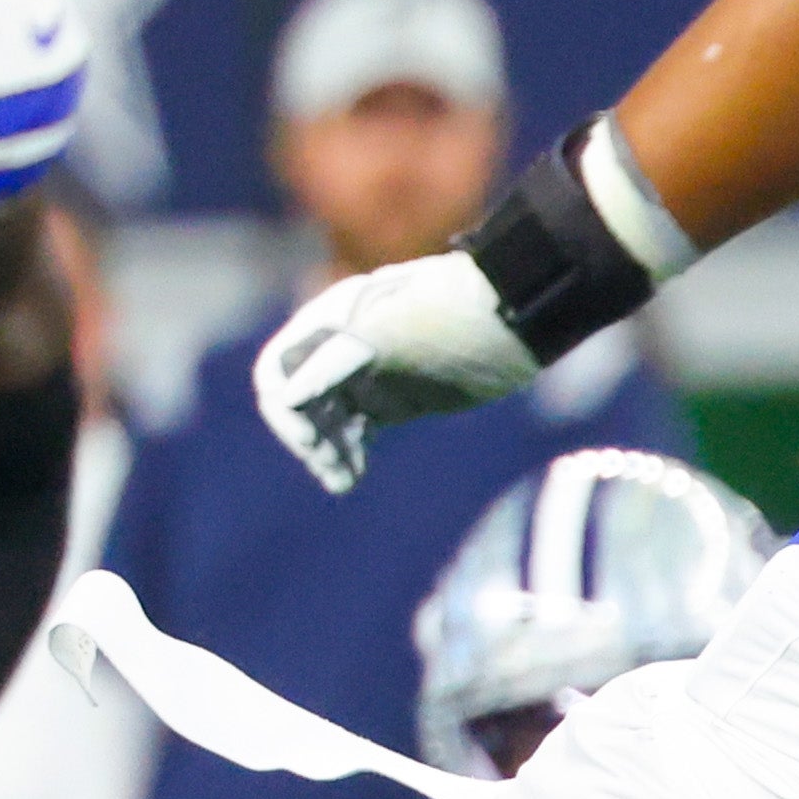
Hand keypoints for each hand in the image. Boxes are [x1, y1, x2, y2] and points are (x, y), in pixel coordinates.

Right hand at [256, 253, 536, 492]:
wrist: (519, 317)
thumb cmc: (456, 315)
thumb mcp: (393, 331)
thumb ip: (335, 359)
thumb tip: (286, 397)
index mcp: (332, 320)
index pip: (279, 370)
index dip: (284, 412)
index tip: (313, 444)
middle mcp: (342, 345)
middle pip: (299, 401)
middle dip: (307, 439)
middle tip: (333, 471)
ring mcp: (369, 373)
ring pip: (325, 420)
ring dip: (325, 452)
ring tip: (343, 483)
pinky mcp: (396, 397)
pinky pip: (355, 429)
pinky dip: (348, 452)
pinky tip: (352, 476)